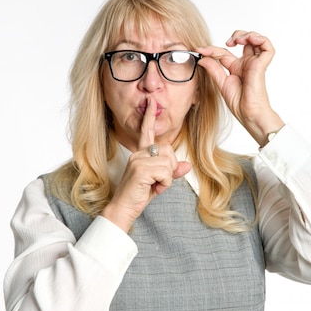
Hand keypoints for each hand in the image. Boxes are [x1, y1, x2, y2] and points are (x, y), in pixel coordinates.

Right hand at [101, 98, 190, 231]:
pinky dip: (164, 184)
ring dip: (167, 178)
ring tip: (154, 186)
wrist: (123, 208)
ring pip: (168, 162)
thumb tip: (187, 165)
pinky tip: (153, 189)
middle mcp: (138, 154)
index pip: (146, 132)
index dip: (150, 116)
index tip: (152, 101)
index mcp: (140, 154)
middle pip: (168, 150)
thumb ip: (172, 172)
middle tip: (159, 181)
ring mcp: (138, 160)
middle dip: (170, 167)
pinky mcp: (141, 169)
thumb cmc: (138, 195)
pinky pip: (166, 172)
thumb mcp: (159, 182)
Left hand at [197, 31, 283, 145]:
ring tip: (237, 40)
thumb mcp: (221, 83)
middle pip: (244, 41)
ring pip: (256, 40)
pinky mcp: (261, 64)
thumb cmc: (239, 103)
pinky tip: (247, 41)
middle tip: (226, 42)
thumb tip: (202, 57)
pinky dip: (259, 38)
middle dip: (236, 35)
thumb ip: (213, 68)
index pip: (224, 52)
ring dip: (247, 34)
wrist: (248, 113)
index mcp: (236, 68)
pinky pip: (267, 46)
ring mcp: (254, 63)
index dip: (212, 49)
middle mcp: (246, 63)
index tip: (200, 50)